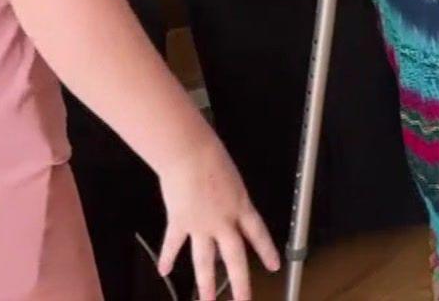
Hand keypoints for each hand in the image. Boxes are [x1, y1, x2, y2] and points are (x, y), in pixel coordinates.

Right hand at [155, 138, 278, 300]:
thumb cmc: (211, 157)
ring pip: (204, 261)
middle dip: (240, 283)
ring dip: (206, 284)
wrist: (189, 154)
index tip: (274, 267)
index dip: (267, 251)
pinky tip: (164, 271)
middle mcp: (223, 221)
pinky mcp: (180, 222)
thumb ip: (231, 199)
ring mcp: (201, 225)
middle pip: (235, 259)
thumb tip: (225, 213)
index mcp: (241, 207)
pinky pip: (173, 244)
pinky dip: (167, 257)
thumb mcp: (232, 179)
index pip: (258, 234)